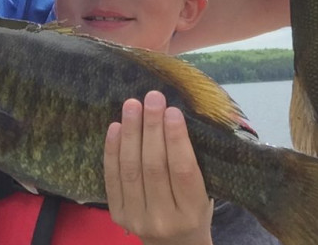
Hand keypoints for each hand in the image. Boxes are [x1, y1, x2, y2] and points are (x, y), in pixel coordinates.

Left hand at [104, 91, 213, 244]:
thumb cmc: (194, 212)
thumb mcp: (205, 193)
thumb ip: (193, 164)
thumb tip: (175, 115)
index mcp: (192, 211)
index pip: (183, 171)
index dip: (176, 139)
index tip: (172, 110)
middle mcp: (164, 219)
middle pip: (154, 166)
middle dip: (152, 128)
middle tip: (152, 98)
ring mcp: (137, 218)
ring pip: (131, 169)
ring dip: (130, 133)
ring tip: (132, 105)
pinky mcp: (117, 215)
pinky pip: (112, 178)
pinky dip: (112, 150)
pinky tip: (115, 127)